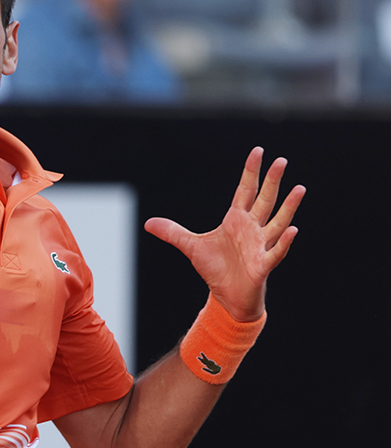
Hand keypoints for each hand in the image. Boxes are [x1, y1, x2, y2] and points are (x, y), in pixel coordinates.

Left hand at [144, 147, 304, 321]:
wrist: (226, 295)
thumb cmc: (216, 268)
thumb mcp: (191, 247)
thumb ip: (172, 233)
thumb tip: (149, 223)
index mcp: (237, 220)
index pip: (245, 191)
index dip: (251, 172)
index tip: (258, 151)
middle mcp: (252, 229)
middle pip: (265, 201)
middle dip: (272, 182)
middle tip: (281, 161)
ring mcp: (260, 245)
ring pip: (277, 222)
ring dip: (288, 207)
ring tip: (300, 189)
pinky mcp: (263, 265)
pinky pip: (276, 252)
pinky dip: (284, 242)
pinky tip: (292, 230)